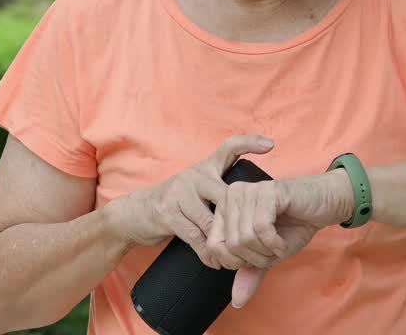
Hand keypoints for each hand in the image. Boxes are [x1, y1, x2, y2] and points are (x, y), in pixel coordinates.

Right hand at [104, 135, 274, 269]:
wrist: (134, 213)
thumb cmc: (174, 203)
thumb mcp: (195, 190)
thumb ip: (216, 193)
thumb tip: (250, 208)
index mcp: (204, 168)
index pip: (229, 148)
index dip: (250, 143)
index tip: (270, 145)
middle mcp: (193, 175)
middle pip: (226, 197)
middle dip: (239, 223)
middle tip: (252, 240)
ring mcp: (179, 193)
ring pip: (212, 222)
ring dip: (224, 244)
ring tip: (234, 258)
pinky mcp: (169, 213)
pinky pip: (196, 236)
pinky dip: (208, 252)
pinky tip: (215, 261)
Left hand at [209, 169, 353, 307]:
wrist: (323, 205)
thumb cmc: (293, 226)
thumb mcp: (267, 255)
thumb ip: (249, 273)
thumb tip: (237, 301)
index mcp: (224, 209)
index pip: (213, 246)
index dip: (236, 261)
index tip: (258, 255)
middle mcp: (231, 196)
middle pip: (231, 245)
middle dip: (257, 257)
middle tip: (272, 249)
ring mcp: (248, 191)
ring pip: (245, 238)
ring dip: (268, 251)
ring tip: (279, 243)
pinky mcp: (267, 191)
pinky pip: (262, 228)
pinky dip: (276, 243)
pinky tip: (284, 239)